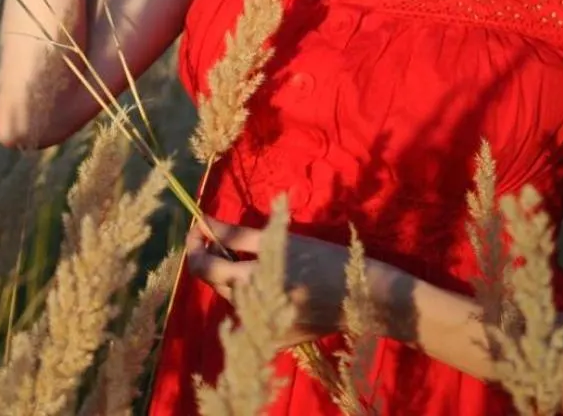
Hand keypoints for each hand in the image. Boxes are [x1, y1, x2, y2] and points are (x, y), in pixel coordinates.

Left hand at [185, 214, 379, 349]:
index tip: (199, 227)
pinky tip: (272, 280)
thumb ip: (236, 235)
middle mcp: (253, 311)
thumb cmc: (325, 260)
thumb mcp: (281, 241)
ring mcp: (264, 330)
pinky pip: (252, 314)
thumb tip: (203, 222)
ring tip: (250, 255)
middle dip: (212, 257)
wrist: (367, 298)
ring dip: (232, 275)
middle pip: (215, 283)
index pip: (203, 268)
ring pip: (233, 298)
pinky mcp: (276, 341)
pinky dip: (253, 294)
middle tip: (220, 236)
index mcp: (254, 282)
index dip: (194, 245)